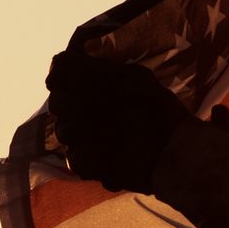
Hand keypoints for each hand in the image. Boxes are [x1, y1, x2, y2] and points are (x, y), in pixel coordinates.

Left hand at [45, 50, 187, 192]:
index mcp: (83, 77)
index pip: (59, 66)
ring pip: (65, 129)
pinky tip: (106, 153)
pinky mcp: (80, 163)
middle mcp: (71, 105)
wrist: (170, 153)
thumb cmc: (159, 108)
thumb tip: (91, 65)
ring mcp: (73, 137)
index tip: (79, 75)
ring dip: (78, 129)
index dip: (70, 70)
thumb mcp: (137, 74)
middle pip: (58, 99)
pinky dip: (87, 154)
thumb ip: (106, 69)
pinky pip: (75, 155)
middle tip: (95, 107)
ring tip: (103, 133)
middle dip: (72, 101)